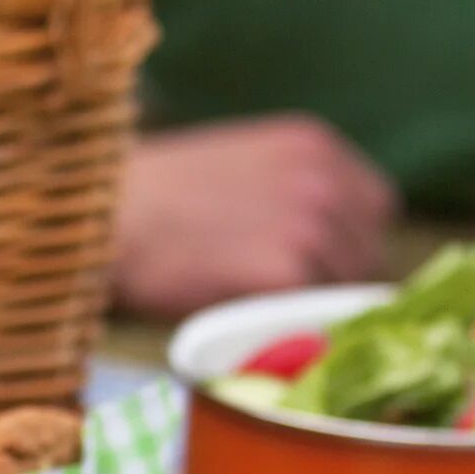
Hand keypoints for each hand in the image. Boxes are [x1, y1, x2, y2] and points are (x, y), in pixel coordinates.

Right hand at [110, 116, 396, 319]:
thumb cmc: (152, 198)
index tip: (318, 269)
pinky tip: (249, 324)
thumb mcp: (239, 166)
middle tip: (281, 304)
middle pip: (368, 255)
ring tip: (255, 313)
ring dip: (311, 311)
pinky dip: (290, 328)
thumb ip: (290, 192)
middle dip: (334, 282)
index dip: (349, 243)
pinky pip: (317, 317)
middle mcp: (325, 179)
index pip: (376, 208)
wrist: (99, 216)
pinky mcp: (287, 272)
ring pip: (346, 293)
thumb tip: (329, 252)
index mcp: (315, 145)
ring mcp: (311, 225)